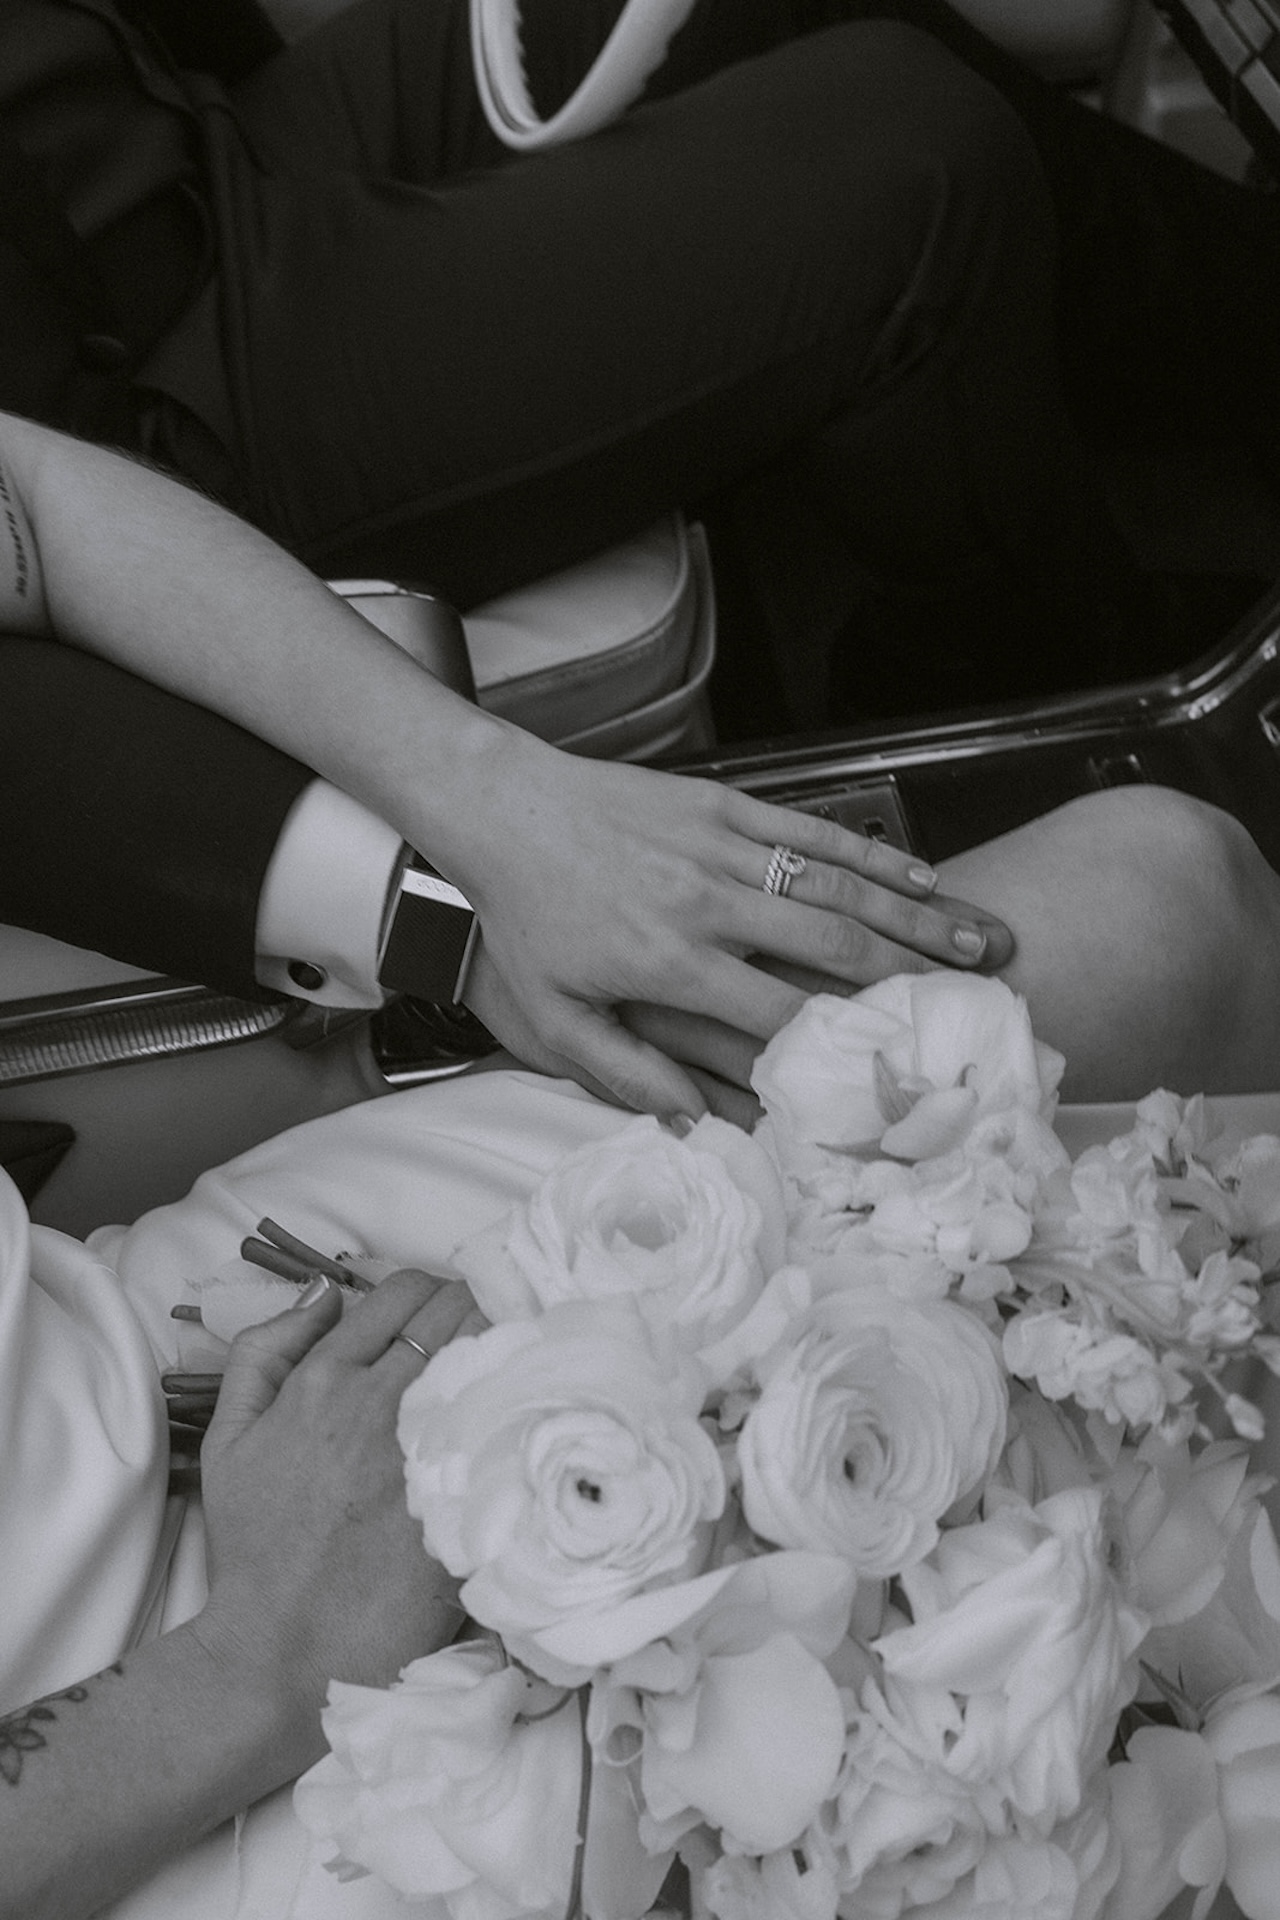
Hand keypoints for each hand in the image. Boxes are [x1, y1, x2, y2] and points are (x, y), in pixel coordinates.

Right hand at [192, 1272, 481, 1757]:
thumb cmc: (256, 1544)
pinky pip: (512, 1418)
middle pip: (460, 1308)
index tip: (430, 1319)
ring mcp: (432, 1447)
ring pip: (494, 1350)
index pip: (404, 1291)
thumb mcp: (228, 1436)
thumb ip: (265, 1350)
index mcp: (325, 1380)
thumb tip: (324, 1292)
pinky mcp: (468, 1495)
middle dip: (469, 1310)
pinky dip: (516, 1406)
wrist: (282, 1646)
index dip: (425, 1294)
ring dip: (498, 1350)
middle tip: (467, 1342)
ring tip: (491, 1376)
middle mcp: (383, 1401)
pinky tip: (512, 1421)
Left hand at [450, 739, 1011, 1120]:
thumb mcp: (555, 1016)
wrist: (500, 810)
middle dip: (915, 978)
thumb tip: (697, 1122)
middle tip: (982, 1001)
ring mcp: (720, 846)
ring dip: (917, 915)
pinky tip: (923, 877)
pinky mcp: (724, 802)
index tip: (904, 1072)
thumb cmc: (526, 919)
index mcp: (671, 963)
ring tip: (980, 941)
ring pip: (839, 885)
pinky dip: (873, 855)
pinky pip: (813, 831)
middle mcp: (706, 904)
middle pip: (835, 947)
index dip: (848, 1046)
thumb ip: (626, 1073)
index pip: (779, 1015)